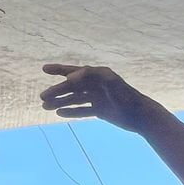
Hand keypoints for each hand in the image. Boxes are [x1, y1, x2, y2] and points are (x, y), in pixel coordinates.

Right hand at [40, 64, 161, 133]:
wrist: (141, 116)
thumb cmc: (126, 96)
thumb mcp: (110, 82)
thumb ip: (91, 75)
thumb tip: (69, 77)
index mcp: (97, 75)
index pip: (74, 71)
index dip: (59, 69)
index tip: (44, 69)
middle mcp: (96, 85)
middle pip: (72, 87)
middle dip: (57, 91)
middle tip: (42, 97)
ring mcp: (97, 98)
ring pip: (75, 99)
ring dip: (61, 102)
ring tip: (46, 107)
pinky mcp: (100, 110)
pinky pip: (82, 110)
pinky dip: (71, 111)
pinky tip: (60, 113)